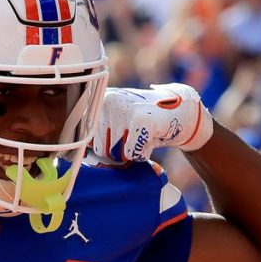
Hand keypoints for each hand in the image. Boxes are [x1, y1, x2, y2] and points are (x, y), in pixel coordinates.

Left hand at [92, 83, 213, 162]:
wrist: (182, 111)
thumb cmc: (147, 121)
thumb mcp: (118, 120)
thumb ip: (98, 134)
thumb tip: (78, 160)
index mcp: (100, 101)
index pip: (84, 136)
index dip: (96, 148)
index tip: (108, 144)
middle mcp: (108, 102)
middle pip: (100, 149)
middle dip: (117, 151)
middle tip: (134, 137)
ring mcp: (124, 110)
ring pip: (115, 154)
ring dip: (131, 153)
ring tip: (142, 136)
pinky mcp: (141, 121)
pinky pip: (132, 154)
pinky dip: (143, 154)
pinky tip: (151, 139)